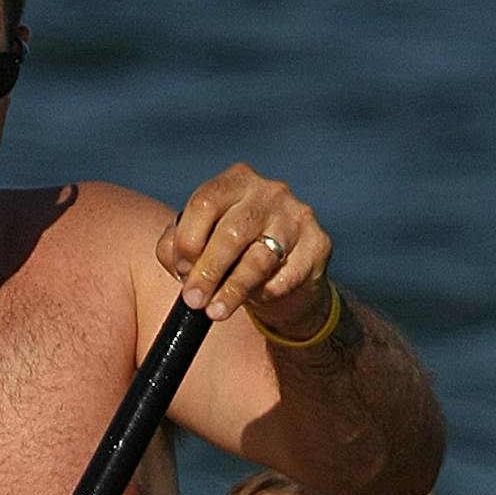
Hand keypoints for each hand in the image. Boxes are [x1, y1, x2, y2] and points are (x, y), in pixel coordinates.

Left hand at [158, 162, 333, 330]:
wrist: (287, 277)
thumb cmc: (234, 256)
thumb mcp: (201, 245)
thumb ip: (177, 247)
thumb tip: (179, 262)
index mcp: (236, 181)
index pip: (205, 202)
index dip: (187, 240)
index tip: (180, 270)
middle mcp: (269, 191)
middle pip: (231, 232)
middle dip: (207, 272)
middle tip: (193, 301)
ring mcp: (297, 216)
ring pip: (259, 259)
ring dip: (232, 290)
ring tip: (216, 312)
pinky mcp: (318, 244)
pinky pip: (285, 278)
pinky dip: (266, 294)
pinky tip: (258, 298)